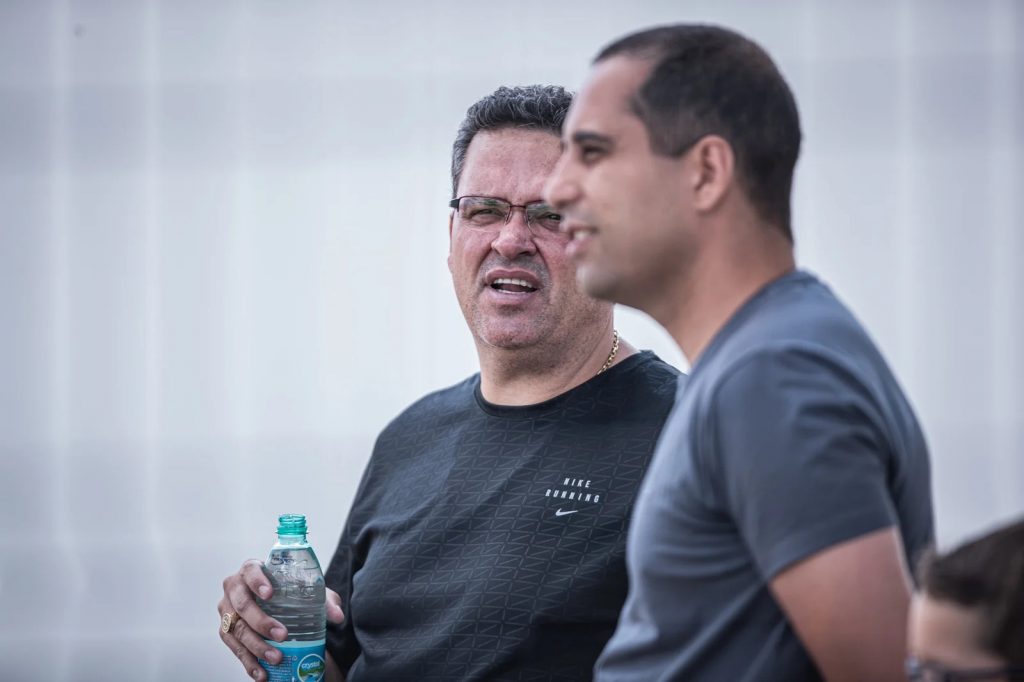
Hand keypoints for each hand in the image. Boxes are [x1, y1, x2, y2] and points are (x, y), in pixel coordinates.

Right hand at [218, 560, 345, 680]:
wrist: (275, 604)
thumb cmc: (289, 592)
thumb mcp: (308, 591)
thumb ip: (324, 600)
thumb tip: (337, 616)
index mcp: (251, 569)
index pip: (250, 570)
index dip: (257, 581)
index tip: (270, 593)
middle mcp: (234, 588)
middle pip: (242, 605)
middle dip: (261, 622)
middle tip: (282, 635)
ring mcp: (226, 611)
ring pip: (236, 630)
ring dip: (256, 647)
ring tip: (276, 658)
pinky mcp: (226, 632)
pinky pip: (234, 649)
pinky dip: (248, 663)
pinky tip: (262, 674)